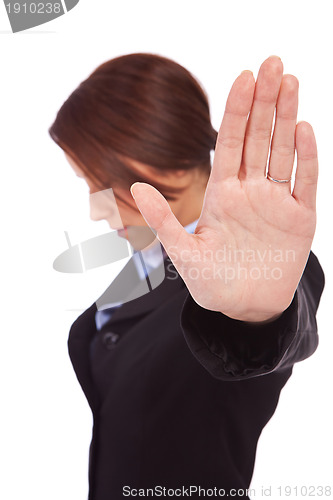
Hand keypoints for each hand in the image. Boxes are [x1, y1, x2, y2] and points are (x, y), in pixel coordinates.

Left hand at [130, 56, 317, 322]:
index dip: (236, 111)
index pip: (229, 143)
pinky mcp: (299, 217)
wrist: (246, 307)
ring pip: (282, 151)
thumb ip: (164, 221)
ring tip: (291, 81)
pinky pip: (305, 181)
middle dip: (266, 101)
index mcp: (222, 194)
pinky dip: (305, 157)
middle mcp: (250, 190)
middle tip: (274, 63)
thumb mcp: (184, 254)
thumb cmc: (213, 283)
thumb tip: (135, 187)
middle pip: (258, 138)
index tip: (243, 76)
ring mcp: (276, 201)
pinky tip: (303, 130)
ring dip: (287, 117)